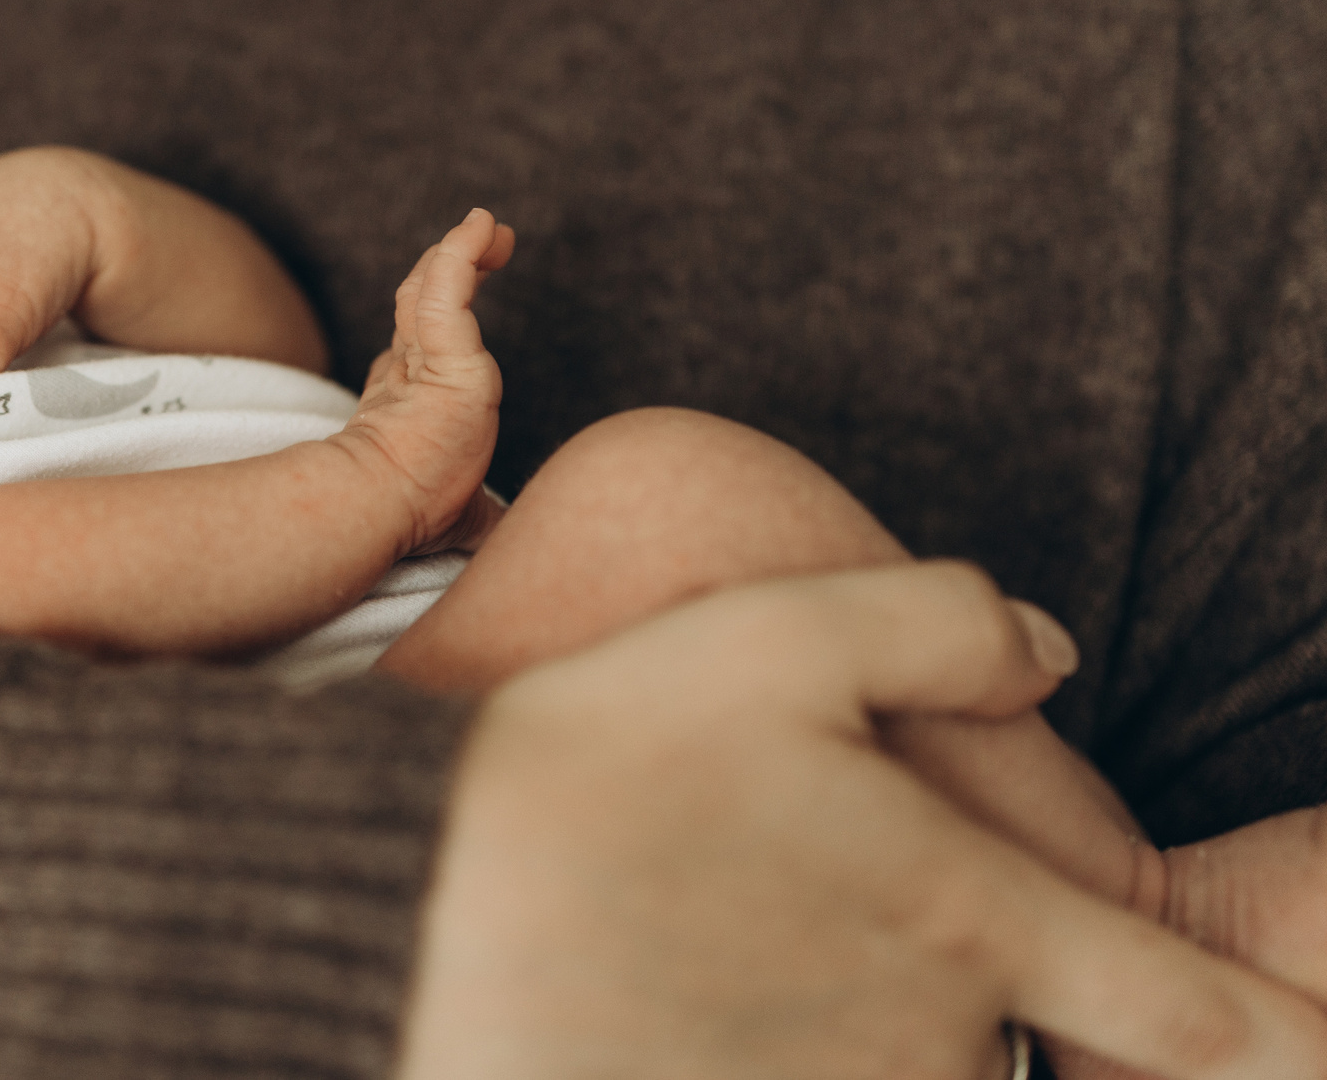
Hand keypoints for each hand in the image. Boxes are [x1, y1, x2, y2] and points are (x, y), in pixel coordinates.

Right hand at [336, 208, 514, 553]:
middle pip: (427, 298)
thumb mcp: (459, 510)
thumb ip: (483, 516)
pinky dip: (464, 253)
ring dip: (464, 250)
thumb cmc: (408, 514)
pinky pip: (449, 289)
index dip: (445, 303)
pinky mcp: (442, 353)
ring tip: (491, 225)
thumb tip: (510, 538)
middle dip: (457, 263)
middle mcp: (409, 369)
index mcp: (408, 395)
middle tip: (489, 235)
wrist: (376, 508)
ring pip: (435, 286)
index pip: (424, 335)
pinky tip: (483, 227)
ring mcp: (422, 358)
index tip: (470, 279)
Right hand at [399, 563, 1326, 1079]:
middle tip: (786, 921)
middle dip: (958, 1004)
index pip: (1189, 1012)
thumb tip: (1053, 648)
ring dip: (845, 1032)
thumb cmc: (585, 775)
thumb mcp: (757, 637)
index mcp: (962, 911)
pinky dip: (774, 1059)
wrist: (419, 925)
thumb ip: (934, 623)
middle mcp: (933, 1037)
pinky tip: (680, 1014)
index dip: (1286, 1044)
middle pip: (1017, 1053)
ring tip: (720, 957)